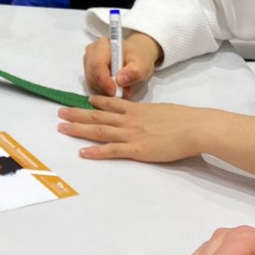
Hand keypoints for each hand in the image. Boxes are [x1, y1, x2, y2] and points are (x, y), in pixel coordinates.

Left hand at [57, 96, 222, 161]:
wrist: (196, 127)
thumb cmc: (185, 119)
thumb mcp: (162, 110)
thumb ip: (150, 113)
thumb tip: (148, 116)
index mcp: (137, 110)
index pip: (110, 104)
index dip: (95, 103)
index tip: (82, 102)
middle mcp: (129, 120)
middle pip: (97, 117)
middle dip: (77, 115)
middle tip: (59, 113)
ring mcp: (131, 134)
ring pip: (99, 131)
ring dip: (79, 129)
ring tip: (62, 128)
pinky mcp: (138, 150)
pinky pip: (112, 151)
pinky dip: (96, 152)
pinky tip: (83, 152)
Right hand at [83, 32, 160, 95]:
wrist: (136, 55)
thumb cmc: (139, 57)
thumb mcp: (143, 65)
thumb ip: (134, 72)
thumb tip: (119, 81)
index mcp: (103, 44)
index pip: (97, 64)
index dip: (104, 80)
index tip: (114, 92)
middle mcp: (92, 50)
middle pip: (92, 73)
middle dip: (105, 87)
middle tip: (123, 92)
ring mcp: (88, 60)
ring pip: (91, 80)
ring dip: (105, 88)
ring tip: (122, 89)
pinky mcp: (88, 69)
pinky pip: (92, 82)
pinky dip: (103, 88)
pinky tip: (114, 86)